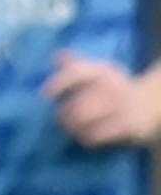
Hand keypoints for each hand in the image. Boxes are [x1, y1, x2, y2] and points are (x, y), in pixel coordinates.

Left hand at [44, 52, 160, 148]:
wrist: (153, 102)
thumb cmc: (117, 88)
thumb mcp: (100, 73)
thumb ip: (77, 65)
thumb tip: (56, 55)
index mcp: (103, 71)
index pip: (78, 72)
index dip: (59, 82)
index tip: (44, 94)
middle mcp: (113, 86)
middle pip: (79, 102)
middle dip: (64, 114)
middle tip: (59, 120)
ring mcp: (122, 106)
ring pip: (86, 120)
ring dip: (73, 128)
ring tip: (70, 130)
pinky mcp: (129, 125)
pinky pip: (99, 135)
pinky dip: (87, 138)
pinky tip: (84, 138)